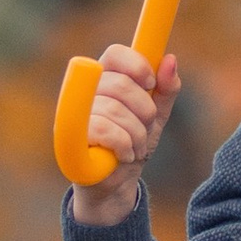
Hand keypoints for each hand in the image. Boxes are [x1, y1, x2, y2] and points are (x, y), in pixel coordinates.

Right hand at [67, 41, 180, 225]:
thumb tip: (170, 59)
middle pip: (121, 84)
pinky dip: (123, 144)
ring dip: (136, 134)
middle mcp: (85, 93)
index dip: (136, 65)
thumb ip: (165, 89)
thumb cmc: (132, 144)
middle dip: (144, 110)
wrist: (116, 186)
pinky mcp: (70, 137)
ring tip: (136, 148)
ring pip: (114, 110)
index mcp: (106, 80)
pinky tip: (125, 155)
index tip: (150, 83)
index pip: (115, 53)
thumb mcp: (156, 116)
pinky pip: (103, 129)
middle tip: (146, 128)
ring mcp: (75, 114)